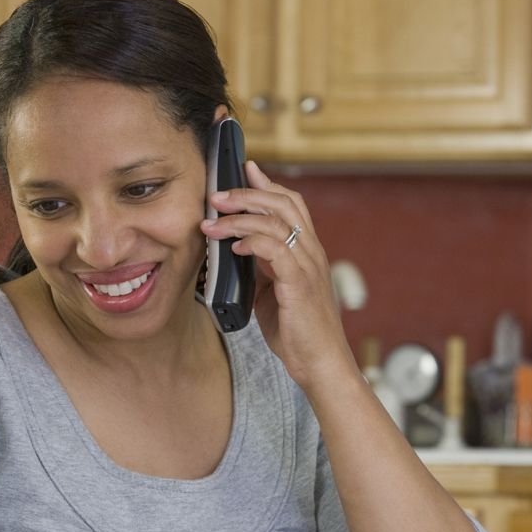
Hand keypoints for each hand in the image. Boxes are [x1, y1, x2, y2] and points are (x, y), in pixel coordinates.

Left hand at [202, 162, 356, 388]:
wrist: (320, 363)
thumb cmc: (298, 332)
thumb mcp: (274, 293)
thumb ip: (262, 268)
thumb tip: (236, 251)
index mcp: (307, 252)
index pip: (292, 204)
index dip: (267, 184)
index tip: (244, 169)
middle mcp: (311, 253)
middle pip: (283, 203)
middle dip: (246, 194)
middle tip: (216, 196)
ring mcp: (308, 266)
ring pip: (276, 222)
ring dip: (239, 217)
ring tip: (211, 223)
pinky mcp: (299, 284)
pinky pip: (275, 250)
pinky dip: (251, 241)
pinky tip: (233, 247)